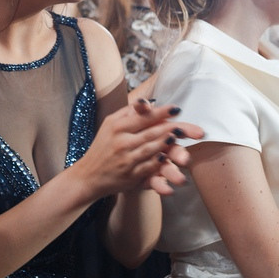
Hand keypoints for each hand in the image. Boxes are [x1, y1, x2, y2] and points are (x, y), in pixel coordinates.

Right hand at [75, 99, 204, 198]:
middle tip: (189, 127)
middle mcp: (121, 142)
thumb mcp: (111, 124)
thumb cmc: (103, 146)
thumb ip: (129, 112)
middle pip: (151, 133)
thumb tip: (146, 101)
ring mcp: (126, 160)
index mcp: (117, 126)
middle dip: (172, 129)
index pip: (143, 117)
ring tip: (180, 139)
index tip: (176, 109)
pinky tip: (167, 159)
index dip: (161, 112)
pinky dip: (159, 164)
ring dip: (167, 144)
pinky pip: (148, 168)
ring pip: (151, 150)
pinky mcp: (130, 176)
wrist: (89, 175)